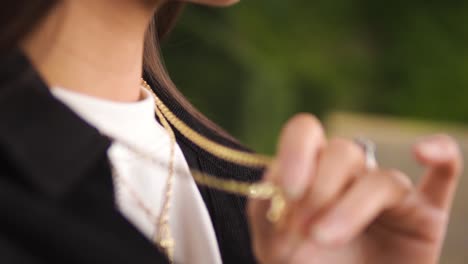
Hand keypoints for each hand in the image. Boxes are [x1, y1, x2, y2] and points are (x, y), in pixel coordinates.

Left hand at [248, 114, 462, 263]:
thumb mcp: (274, 246)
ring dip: (350, 207)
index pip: (306, 133)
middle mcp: (351, 175)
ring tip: (324, 237)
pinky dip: (441, 154)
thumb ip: (267, 212)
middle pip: (342, 152)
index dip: (296, 152)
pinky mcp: (425, 214)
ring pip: (380, 179)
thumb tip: (274, 179)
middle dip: (320, 189)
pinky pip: (445, 174)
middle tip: (303, 228)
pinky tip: (422, 152)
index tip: (289, 189)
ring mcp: (390, 194)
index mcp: (312, 173)